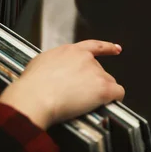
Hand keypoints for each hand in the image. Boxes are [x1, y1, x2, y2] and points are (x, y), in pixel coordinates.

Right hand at [0, 40, 123, 129]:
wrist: (35, 97)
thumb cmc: (32, 86)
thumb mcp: (41, 63)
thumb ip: (54, 64)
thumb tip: (54, 72)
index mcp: (70, 51)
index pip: (93, 46)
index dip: (107, 48)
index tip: (116, 49)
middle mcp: (86, 59)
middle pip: (100, 70)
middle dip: (93, 83)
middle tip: (80, 96)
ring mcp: (95, 72)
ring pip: (108, 83)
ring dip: (101, 93)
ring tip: (83, 104)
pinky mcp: (103, 88)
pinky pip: (118, 93)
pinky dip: (114, 100)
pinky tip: (105, 105)